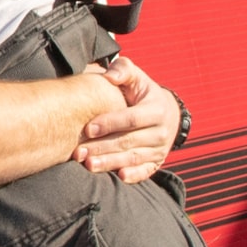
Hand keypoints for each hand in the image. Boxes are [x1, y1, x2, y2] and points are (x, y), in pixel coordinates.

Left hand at [72, 56, 180, 183]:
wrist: (167, 113)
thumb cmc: (143, 92)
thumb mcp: (137, 77)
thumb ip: (123, 70)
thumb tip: (109, 76)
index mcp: (156, 109)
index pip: (132, 118)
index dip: (110, 123)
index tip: (87, 129)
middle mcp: (161, 131)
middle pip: (129, 141)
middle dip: (102, 147)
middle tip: (78, 152)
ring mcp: (159, 149)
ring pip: (133, 158)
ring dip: (110, 163)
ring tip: (88, 165)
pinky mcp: (156, 163)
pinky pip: (145, 171)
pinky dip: (134, 176)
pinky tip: (119, 176)